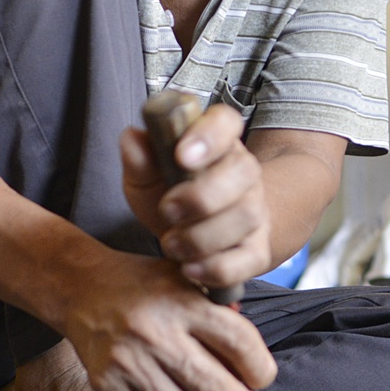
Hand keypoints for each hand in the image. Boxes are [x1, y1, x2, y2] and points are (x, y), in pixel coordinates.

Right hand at [48, 247, 277, 390]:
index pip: (239, 342)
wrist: (84, 288)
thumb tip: (253, 368)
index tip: (264, 379)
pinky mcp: (108, 387)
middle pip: (214, 388)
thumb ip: (221, 316)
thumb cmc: (147, 286)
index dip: (261, 369)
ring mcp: (128, 364)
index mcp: (181, 301)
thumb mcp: (189, 280)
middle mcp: (155, 334)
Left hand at [120, 104, 271, 288]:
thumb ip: (139, 160)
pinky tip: (190, 268)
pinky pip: (248, 259)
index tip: (181, 155)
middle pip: (243, 171)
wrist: (195, 234)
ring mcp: (255, 210)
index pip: (225, 122)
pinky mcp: (257, 249)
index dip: (208, 135)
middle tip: (167, 209)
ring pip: (245, 217)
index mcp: (216, 142)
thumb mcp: (146, 176)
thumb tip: (132, 138)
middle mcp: (243, 172)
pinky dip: (216, 267)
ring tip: (171, 243)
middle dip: (202, 195)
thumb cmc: (169, 195)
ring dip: (202, 235)